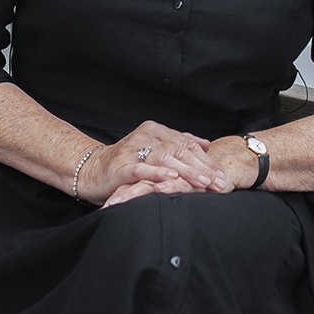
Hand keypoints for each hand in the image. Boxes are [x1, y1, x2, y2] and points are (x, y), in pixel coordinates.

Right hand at [80, 120, 226, 204]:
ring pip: (165, 158)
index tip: (222, 174)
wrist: (91, 170)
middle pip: (179, 150)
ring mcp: (132, 150)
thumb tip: (206, 144)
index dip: (206, 159)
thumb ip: (179, 143)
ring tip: (203, 182)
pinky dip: (158, 173)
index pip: (186, 144)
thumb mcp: (154, 149)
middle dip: (201, 168)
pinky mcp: (121, 166)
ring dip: (186, 171)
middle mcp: (145, 136)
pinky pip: (142, 168)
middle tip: (219, 182)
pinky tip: (172, 178)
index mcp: (155, 130)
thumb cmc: (126, 162)